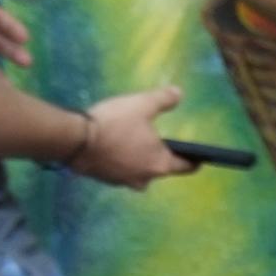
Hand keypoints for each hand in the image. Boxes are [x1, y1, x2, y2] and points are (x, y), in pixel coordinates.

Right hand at [71, 83, 194, 187]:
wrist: (76, 141)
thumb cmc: (114, 124)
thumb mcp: (141, 105)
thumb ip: (163, 99)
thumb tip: (179, 93)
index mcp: (160, 164)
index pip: (185, 166)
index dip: (193, 161)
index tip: (199, 159)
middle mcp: (145, 179)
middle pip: (159, 168)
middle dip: (159, 156)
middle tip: (155, 140)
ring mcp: (125, 182)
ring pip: (138, 170)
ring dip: (138, 158)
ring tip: (131, 140)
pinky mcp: (106, 180)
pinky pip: (120, 170)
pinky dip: (121, 160)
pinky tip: (113, 146)